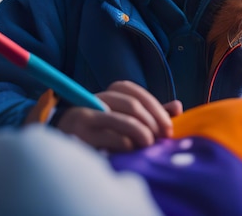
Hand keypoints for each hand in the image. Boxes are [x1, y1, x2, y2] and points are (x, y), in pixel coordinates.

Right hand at [55, 80, 182, 151]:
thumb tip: (178, 106)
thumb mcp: (123, 119)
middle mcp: (96, 100)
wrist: (63, 140)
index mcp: (108, 94)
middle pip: (130, 103)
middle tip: (162, 138)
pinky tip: (131, 150)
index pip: (134, 91)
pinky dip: (125, 143)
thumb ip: (149, 114)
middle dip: (152, 120)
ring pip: (120, 117)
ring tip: (150, 144)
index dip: (155, 107)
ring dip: (141, 131)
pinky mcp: (81, 135)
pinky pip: (108, 136)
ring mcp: (87, 116)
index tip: (168, 127)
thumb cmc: (99, 131)